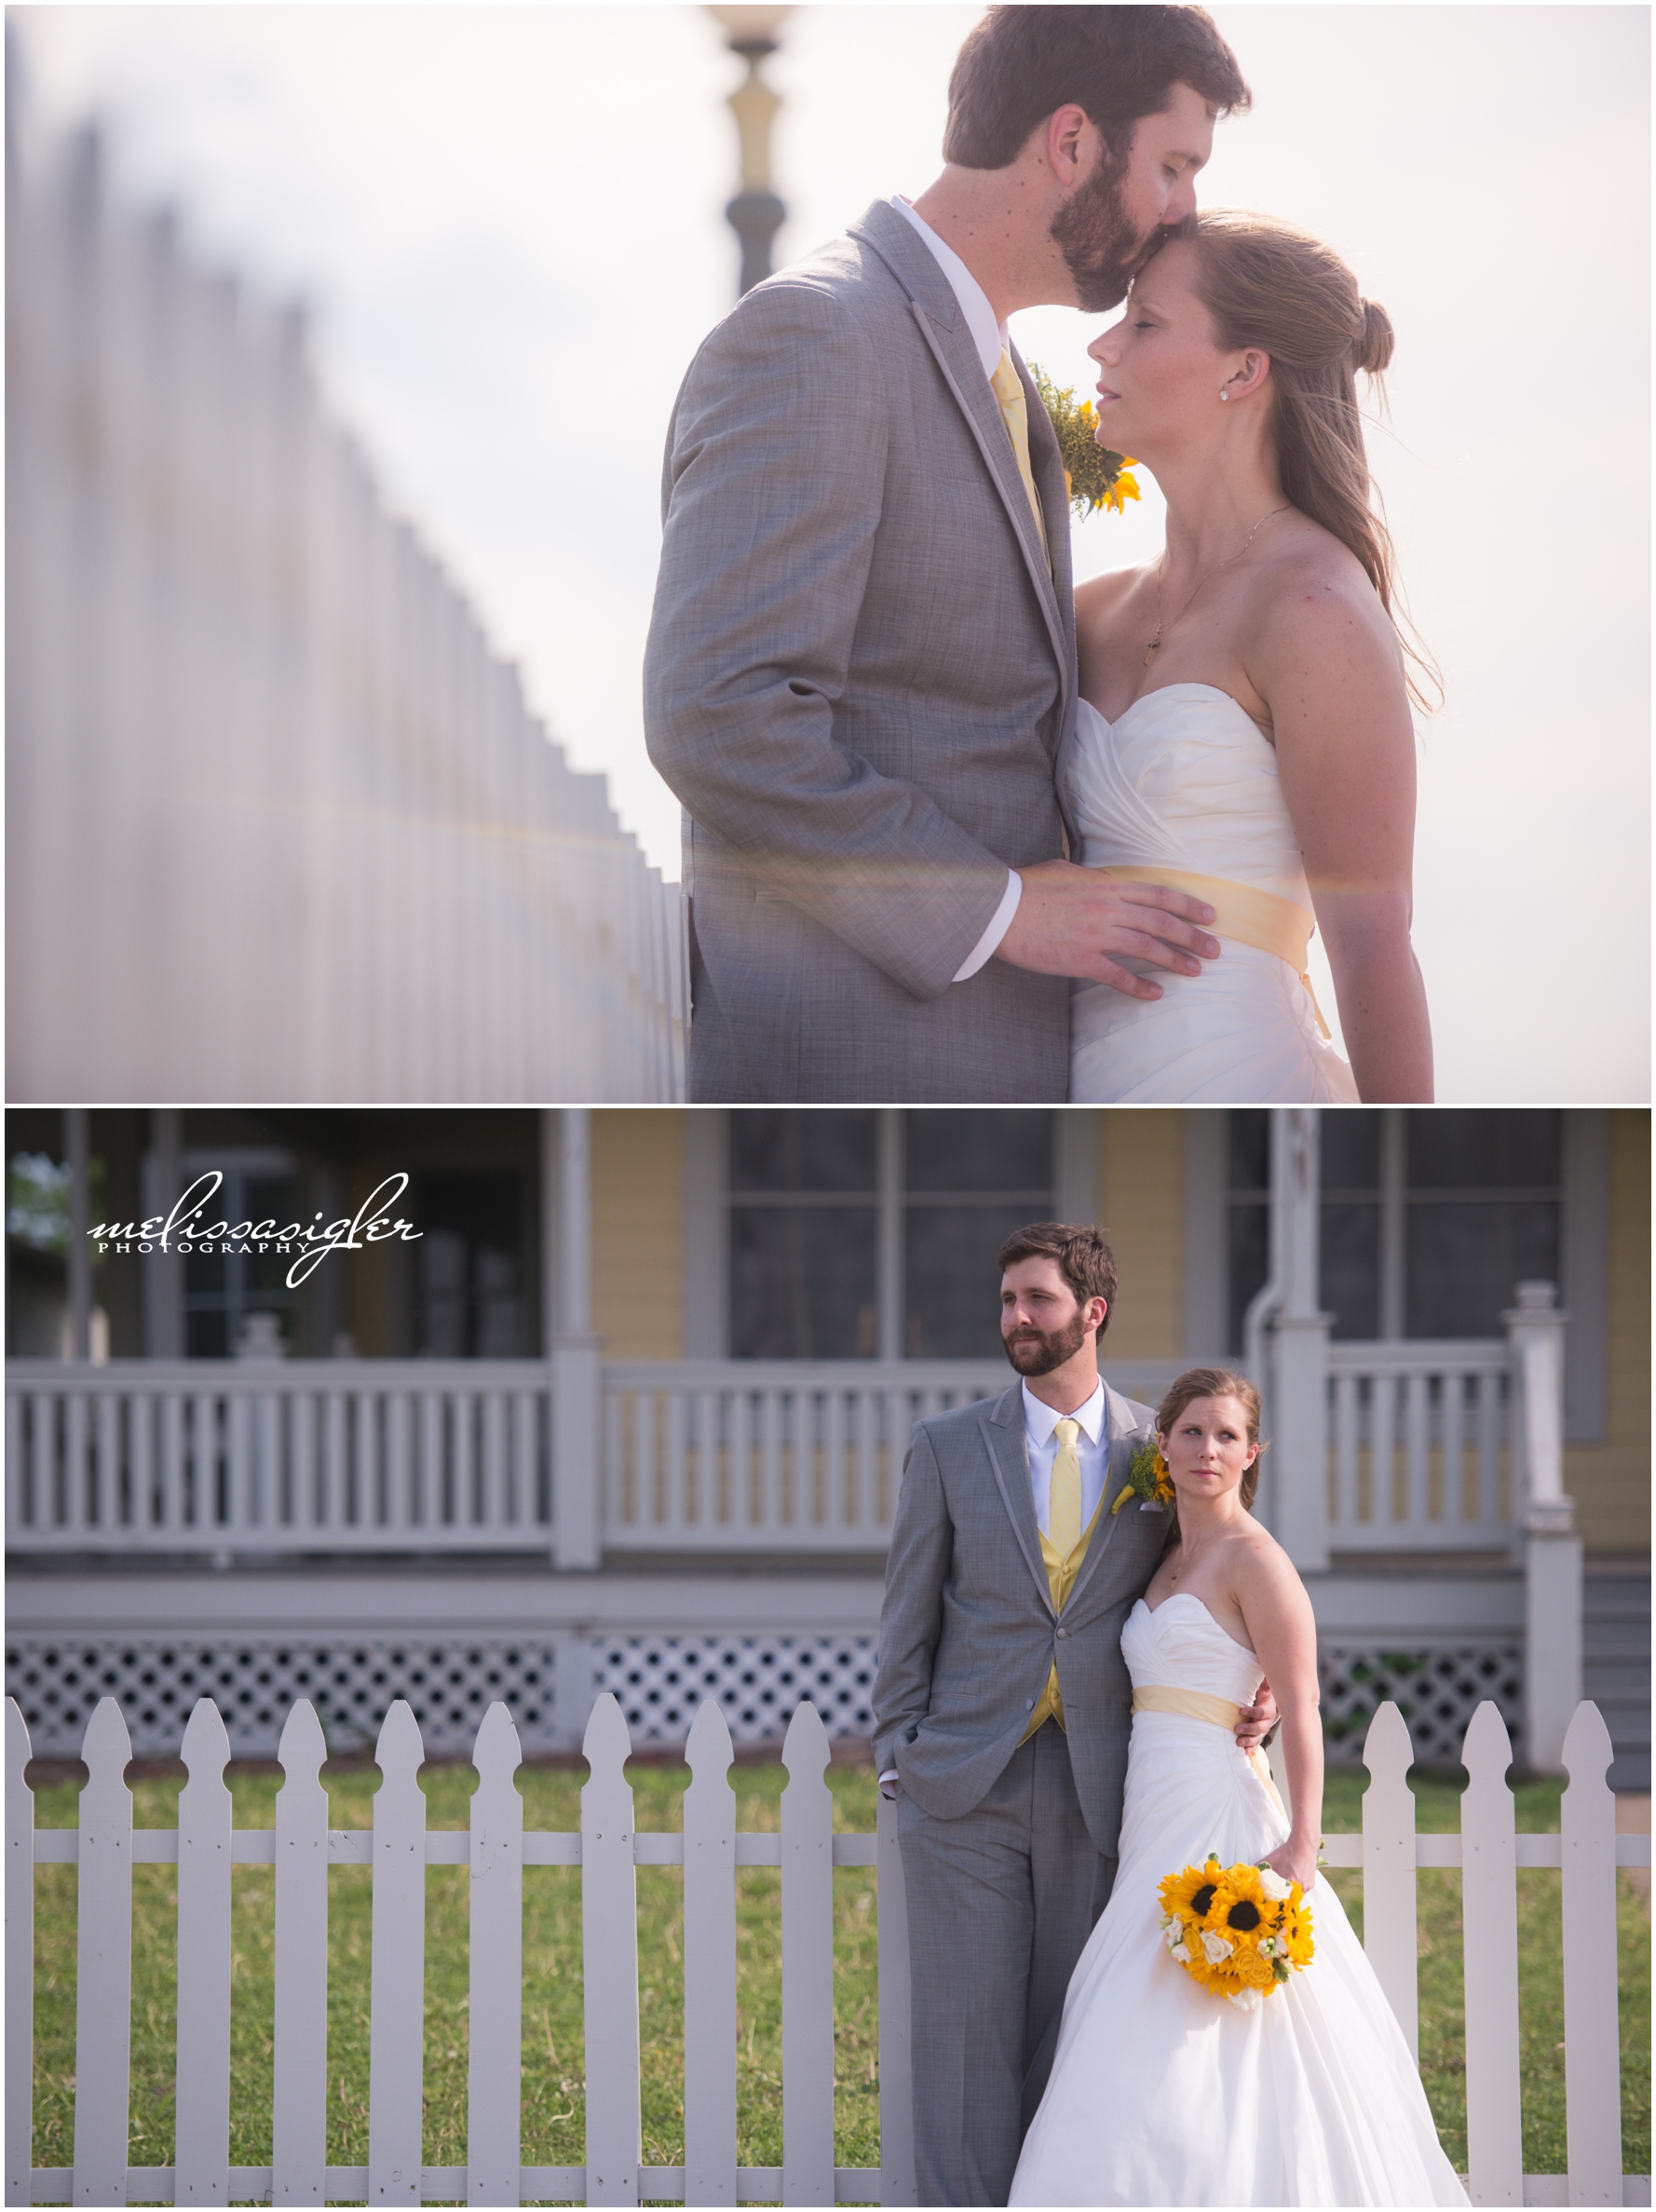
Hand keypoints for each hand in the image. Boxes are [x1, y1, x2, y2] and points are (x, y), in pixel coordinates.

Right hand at [995, 859, 1219, 997]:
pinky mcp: (1079, 959)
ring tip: (1194, 970)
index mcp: (1106, 885)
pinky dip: (1139, 986)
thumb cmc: (1026, 887)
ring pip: (1147, 947)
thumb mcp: (1065, 870)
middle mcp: (1107, 908)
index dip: (1188, 905)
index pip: (1157, 895)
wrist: (999, 909)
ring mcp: (1095, 934)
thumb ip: (1091, 877)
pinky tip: (1155, 994)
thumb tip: (1105, 879)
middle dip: (1192, 936)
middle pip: (1161, 922)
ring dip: (1175, 960)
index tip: (1210, 915)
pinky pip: (1117, 976)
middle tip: (1214, 949)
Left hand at [1234, 1677, 1277, 1752]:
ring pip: (1258, 1737)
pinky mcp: (1258, 1734)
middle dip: (1248, 1729)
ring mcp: (1262, 1728)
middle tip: (1236, 1728)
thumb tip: (1262, 1658)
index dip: (1253, 1712)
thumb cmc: (1262, 1688)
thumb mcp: (1263, 1681)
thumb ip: (1263, 1676)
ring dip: (1248, 1741)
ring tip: (1238, 1742)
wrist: (1268, 1697)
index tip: (1241, 1710)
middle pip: (1261, 1728)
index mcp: (1269, 1707)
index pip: (1262, 1712)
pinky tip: (1244, 1754)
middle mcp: (1267, 1720)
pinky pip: (1255, 1743)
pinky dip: (1250, 1749)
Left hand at [1265, 1833, 1318, 1893]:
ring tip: (1283, 1887)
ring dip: (1289, 1893)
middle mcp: (1299, 1887)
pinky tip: (1292, 1881)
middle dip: (1281, 1897)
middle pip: (1287, 1898)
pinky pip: (1302, 1891)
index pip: (1279, 1898)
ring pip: (1295, 1896)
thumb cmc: (1287, 1852)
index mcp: (1289, 1882)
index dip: (1273, 1898)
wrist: (1303, 1845)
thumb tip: (1250, 1873)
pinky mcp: (1311, 1885)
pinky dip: (1296, 1889)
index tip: (1268, 1896)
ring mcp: (1307, 1887)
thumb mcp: (1271, 1859)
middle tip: (1275, 1892)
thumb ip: (1259, 1867)